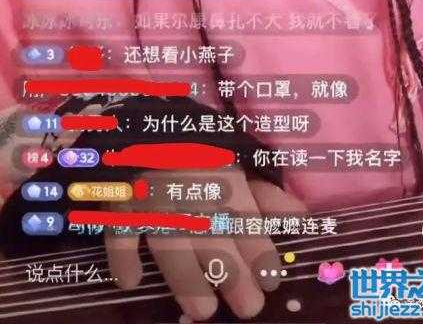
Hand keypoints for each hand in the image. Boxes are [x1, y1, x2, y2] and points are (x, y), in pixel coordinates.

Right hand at [105, 167, 305, 320]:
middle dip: (235, 278)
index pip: (248, 227)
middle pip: (215, 244)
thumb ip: (265, 194)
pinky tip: (129, 281)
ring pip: (172, 247)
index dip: (262, 257)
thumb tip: (301, 216)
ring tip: (204, 311)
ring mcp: (155, 203)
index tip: (272, 282)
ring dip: (188, 281)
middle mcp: (192, 197)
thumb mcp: (237, 162)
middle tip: (249, 308)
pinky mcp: (122, 203)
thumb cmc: (199, 147)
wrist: (149, 119)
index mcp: (223, 185)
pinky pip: (119, 232)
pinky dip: (122, 257)